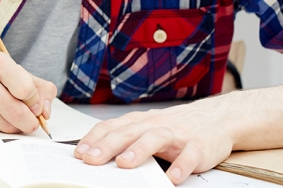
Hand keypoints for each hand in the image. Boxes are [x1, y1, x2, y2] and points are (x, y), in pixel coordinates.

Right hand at [0, 51, 56, 134]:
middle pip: (18, 112)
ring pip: (6, 126)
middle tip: (28, 121)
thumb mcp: (11, 73)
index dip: (35, 102)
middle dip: (28, 121)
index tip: (32, 104)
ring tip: (4, 115)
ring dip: (12, 127)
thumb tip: (46, 112)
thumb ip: (39, 88)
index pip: (26, 89)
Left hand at [74, 98, 234, 184]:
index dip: (94, 139)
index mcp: (139, 122)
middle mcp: (155, 125)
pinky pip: (189, 156)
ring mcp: (177, 135)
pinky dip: (181, 167)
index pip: (112, 127)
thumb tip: (95, 154)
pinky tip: (172, 178)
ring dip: (139, 151)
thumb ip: (125, 138)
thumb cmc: (175, 126)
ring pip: (155, 138)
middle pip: (128, 133)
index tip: (79, 153)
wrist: (216, 118)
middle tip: (91, 158)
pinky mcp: (199, 147)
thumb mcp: (146, 128)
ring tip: (125, 164)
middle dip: (107, 146)